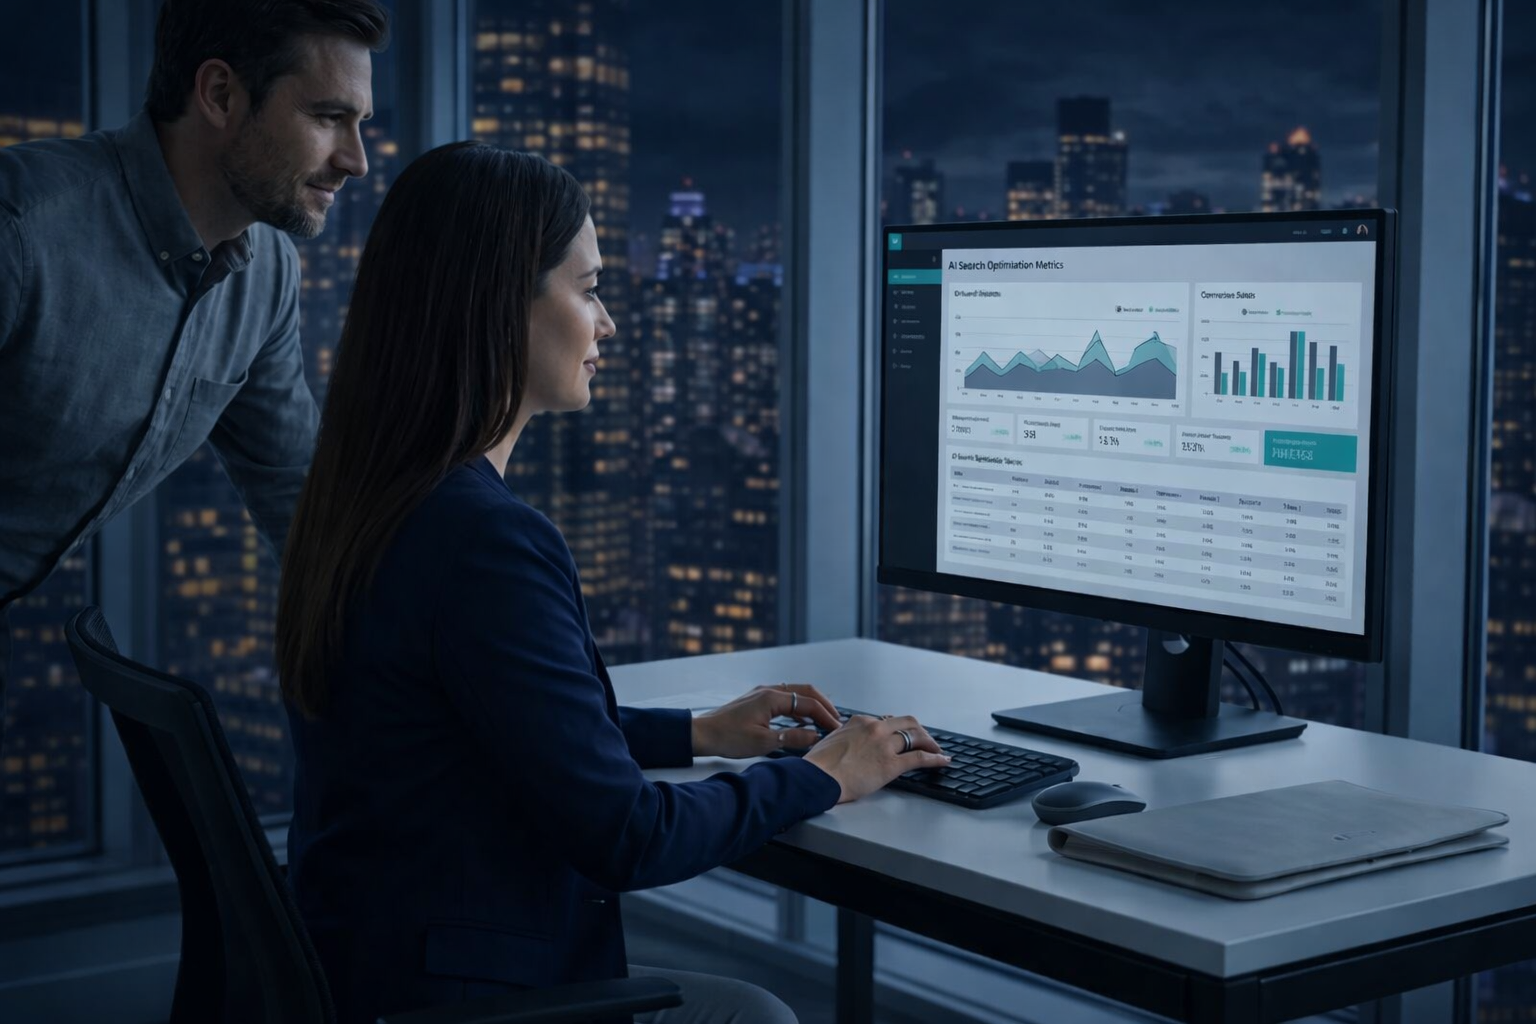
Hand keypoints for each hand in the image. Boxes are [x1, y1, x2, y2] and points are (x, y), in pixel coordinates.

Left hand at [691, 683, 842, 758]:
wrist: (702, 734)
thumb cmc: (729, 738)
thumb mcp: (763, 742)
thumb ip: (792, 738)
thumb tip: (816, 736)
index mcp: (771, 698)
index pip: (808, 703)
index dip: (826, 715)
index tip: (837, 729)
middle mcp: (768, 690)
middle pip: (805, 691)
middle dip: (824, 705)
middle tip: (837, 721)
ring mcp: (762, 694)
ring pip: (795, 693)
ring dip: (812, 705)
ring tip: (825, 721)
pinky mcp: (757, 700)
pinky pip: (785, 699)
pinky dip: (799, 708)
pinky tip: (803, 722)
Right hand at [804, 715, 948, 803]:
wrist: (816, 777)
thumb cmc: (818, 765)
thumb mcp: (831, 741)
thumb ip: (847, 737)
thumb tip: (851, 743)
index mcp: (860, 722)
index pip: (886, 721)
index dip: (898, 729)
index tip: (902, 735)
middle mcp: (875, 728)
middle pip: (907, 723)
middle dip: (919, 731)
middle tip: (925, 740)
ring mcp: (885, 745)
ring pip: (916, 736)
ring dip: (930, 742)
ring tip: (936, 750)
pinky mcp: (891, 764)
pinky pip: (920, 757)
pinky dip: (935, 758)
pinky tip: (942, 760)